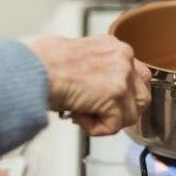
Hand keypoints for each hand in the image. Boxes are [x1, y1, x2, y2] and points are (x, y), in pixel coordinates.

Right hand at [30, 34, 150, 135]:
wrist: (33, 69)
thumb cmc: (40, 62)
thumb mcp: (72, 53)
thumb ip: (92, 66)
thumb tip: (91, 83)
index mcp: (112, 46)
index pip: (135, 74)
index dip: (122, 94)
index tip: (105, 100)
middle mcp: (122, 58)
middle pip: (142, 94)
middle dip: (122, 110)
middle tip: (100, 114)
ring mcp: (121, 77)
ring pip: (131, 114)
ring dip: (109, 121)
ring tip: (85, 114)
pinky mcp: (115, 96)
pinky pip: (114, 126)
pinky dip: (95, 129)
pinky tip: (78, 116)